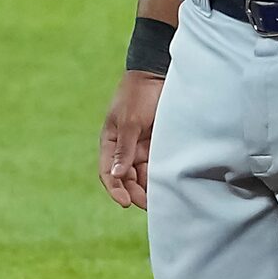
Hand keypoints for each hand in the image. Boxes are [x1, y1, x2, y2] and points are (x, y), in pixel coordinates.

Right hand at [99, 70, 163, 207]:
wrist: (158, 73)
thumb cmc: (138, 94)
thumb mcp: (129, 122)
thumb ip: (124, 149)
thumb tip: (117, 175)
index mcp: (111, 142)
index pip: (108, 172)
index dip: (115, 189)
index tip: (125, 202)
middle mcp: (125, 147)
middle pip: (127, 178)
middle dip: (135, 192)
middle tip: (149, 205)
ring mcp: (142, 146)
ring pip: (144, 175)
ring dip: (149, 187)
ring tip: (162, 198)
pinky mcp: (159, 144)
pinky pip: (158, 165)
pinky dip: (161, 176)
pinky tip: (170, 184)